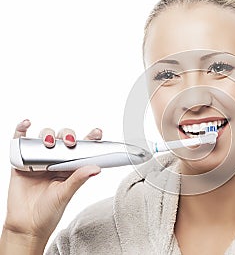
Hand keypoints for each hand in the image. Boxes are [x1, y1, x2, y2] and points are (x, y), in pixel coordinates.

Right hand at [3, 119, 101, 241]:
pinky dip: (22, 130)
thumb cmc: (49, 212)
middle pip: (63, 139)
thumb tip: (96, 168)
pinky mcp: (21, 161)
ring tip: (49, 143)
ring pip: (45, 137)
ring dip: (48, 134)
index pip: (82, 148)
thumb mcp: (66, 194)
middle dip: (68, 135)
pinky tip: (27, 124)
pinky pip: (20, 141)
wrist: (26, 225)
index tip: (98, 132)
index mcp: (70, 167)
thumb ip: (79, 179)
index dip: (90, 138)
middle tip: (70, 142)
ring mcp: (38, 160)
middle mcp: (55, 161)